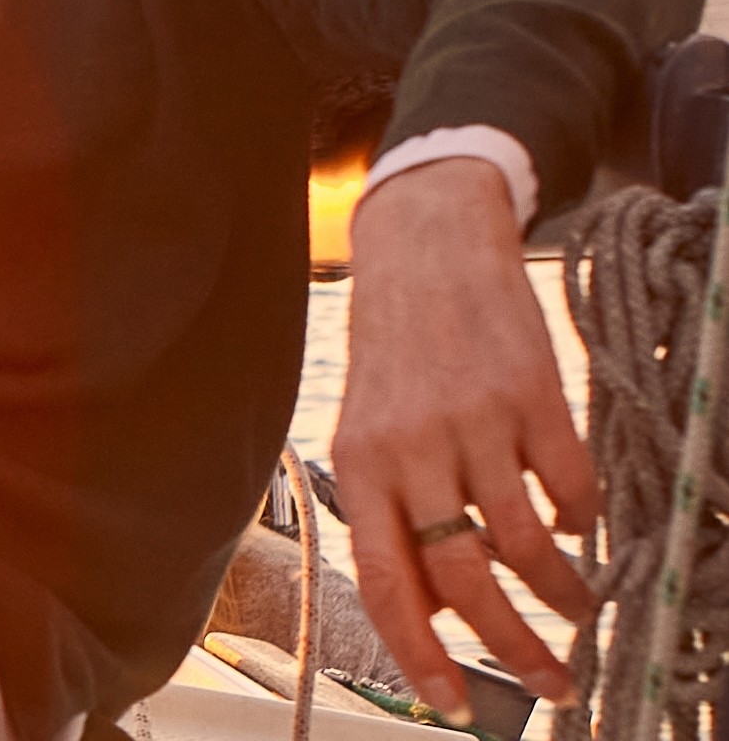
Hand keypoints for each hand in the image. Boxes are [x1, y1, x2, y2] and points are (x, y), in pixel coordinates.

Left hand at [334, 159, 598, 720]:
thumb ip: (391, 512)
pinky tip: (578, 522)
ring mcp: (475, 421)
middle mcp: (413, 447)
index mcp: (360, 463)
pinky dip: (581, 522)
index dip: (419, 653)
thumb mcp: (369, 428)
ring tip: (574, 608)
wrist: (425, 245)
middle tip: (551, 681)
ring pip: (525, 545)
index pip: (384, 580)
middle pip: (465, 581)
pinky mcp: (534, 395)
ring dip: (559, 595)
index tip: (453, 706)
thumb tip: (431, 608)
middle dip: (513, 648)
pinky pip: (569, 490)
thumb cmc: (396, 348)